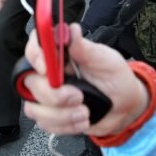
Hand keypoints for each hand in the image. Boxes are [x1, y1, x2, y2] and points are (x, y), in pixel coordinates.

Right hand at [22, 24, 149, 136]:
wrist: (124, 105)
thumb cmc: (114, 77)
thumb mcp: (105, 59)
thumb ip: (84, 47)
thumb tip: (71, 30)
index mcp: (60, 52)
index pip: (34, 47)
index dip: (35, 57)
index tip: (46, 68)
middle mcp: (49, 72)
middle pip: (31, 82)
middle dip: (54, 95)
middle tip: (78, 96)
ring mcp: (47, 95)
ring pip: (35, 108)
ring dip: (62, 115)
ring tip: (85, 112)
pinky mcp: (51, 115)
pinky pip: (45, 124)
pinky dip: (66, 125)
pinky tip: (82, 120)